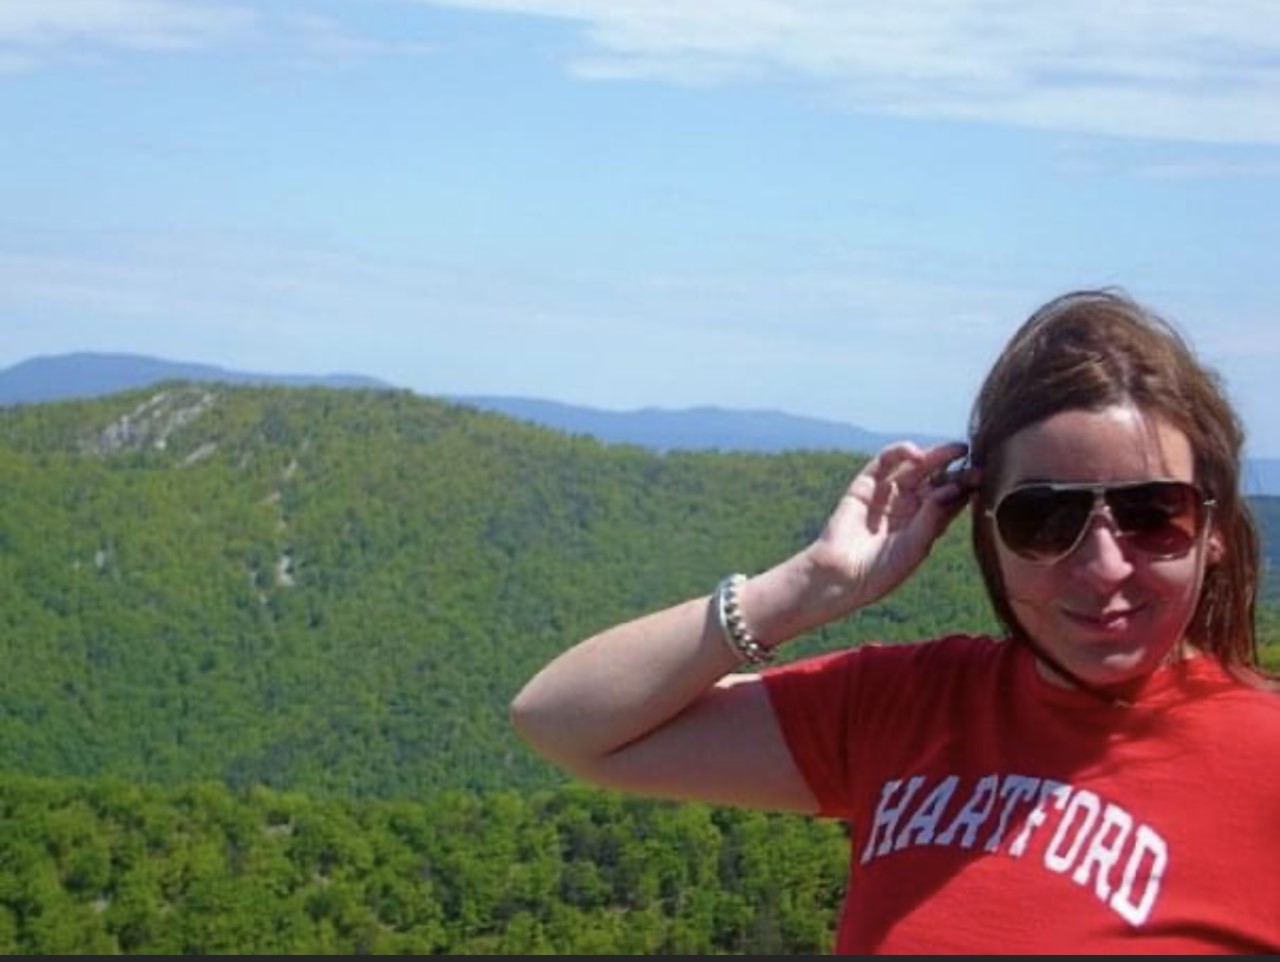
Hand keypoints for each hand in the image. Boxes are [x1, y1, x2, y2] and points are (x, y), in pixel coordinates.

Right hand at [808, 440, 977, 613]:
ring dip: (935, 456)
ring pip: (914, 467)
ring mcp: (887, 494)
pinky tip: (917, 454)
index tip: (981, 478)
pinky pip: (884, 462)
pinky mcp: (865, 484)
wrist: (841, 576)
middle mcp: (908, 506)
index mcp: (925, 524)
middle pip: (936, 480)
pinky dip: (900, 452)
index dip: (965, 488)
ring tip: (955, 450)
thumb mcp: (915, 547)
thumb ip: (932, 518)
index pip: (950, 500)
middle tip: (972, 457)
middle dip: (954, 469)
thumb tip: (953, 489)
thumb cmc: (881, 571)